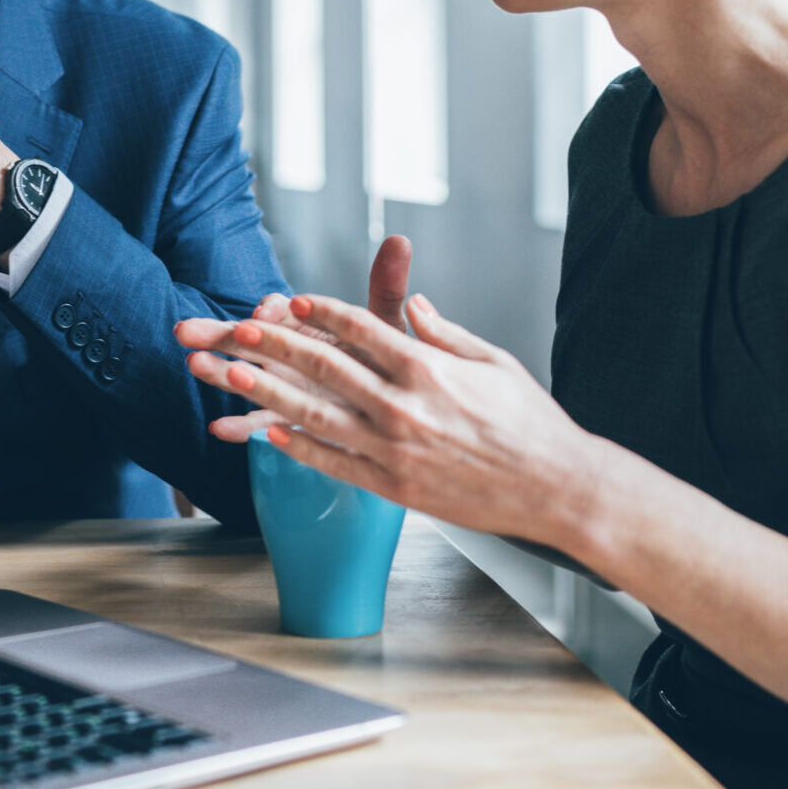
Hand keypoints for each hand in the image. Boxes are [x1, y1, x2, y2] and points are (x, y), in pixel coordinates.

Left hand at [175, 287, 603, 546]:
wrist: (556, 488)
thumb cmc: (529, 422)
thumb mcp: (492, 361)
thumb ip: (444, 332)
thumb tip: (414, 303)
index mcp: (428, 367)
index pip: (362, 329)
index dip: (321, 312)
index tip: (291, 300)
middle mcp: (404, 405)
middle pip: (325, 367)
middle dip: (276, 345)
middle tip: (237, 328)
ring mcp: (394, 449)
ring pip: (316, 416)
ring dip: (268, 393)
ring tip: (232, 375)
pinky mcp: (394, 486)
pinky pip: (335, 464)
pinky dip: (300, 449)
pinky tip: (269, 434)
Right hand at [205, 235, 413, 442]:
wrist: (389, 403)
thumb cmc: (384, 358)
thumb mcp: (385, 325)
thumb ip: (385, 287)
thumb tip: (398, 241)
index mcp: (305, 324)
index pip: (281, 311)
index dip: (271, 310)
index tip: (266, 310)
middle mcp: (287, 351)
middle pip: (247, 338)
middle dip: (219, 333)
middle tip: (187, 330)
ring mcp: (283, 385)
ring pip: (245, 377)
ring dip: (218, 372)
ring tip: (194, 365)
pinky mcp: (286, 416)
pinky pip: (258, 422)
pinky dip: (238, 426)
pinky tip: (219, 429)